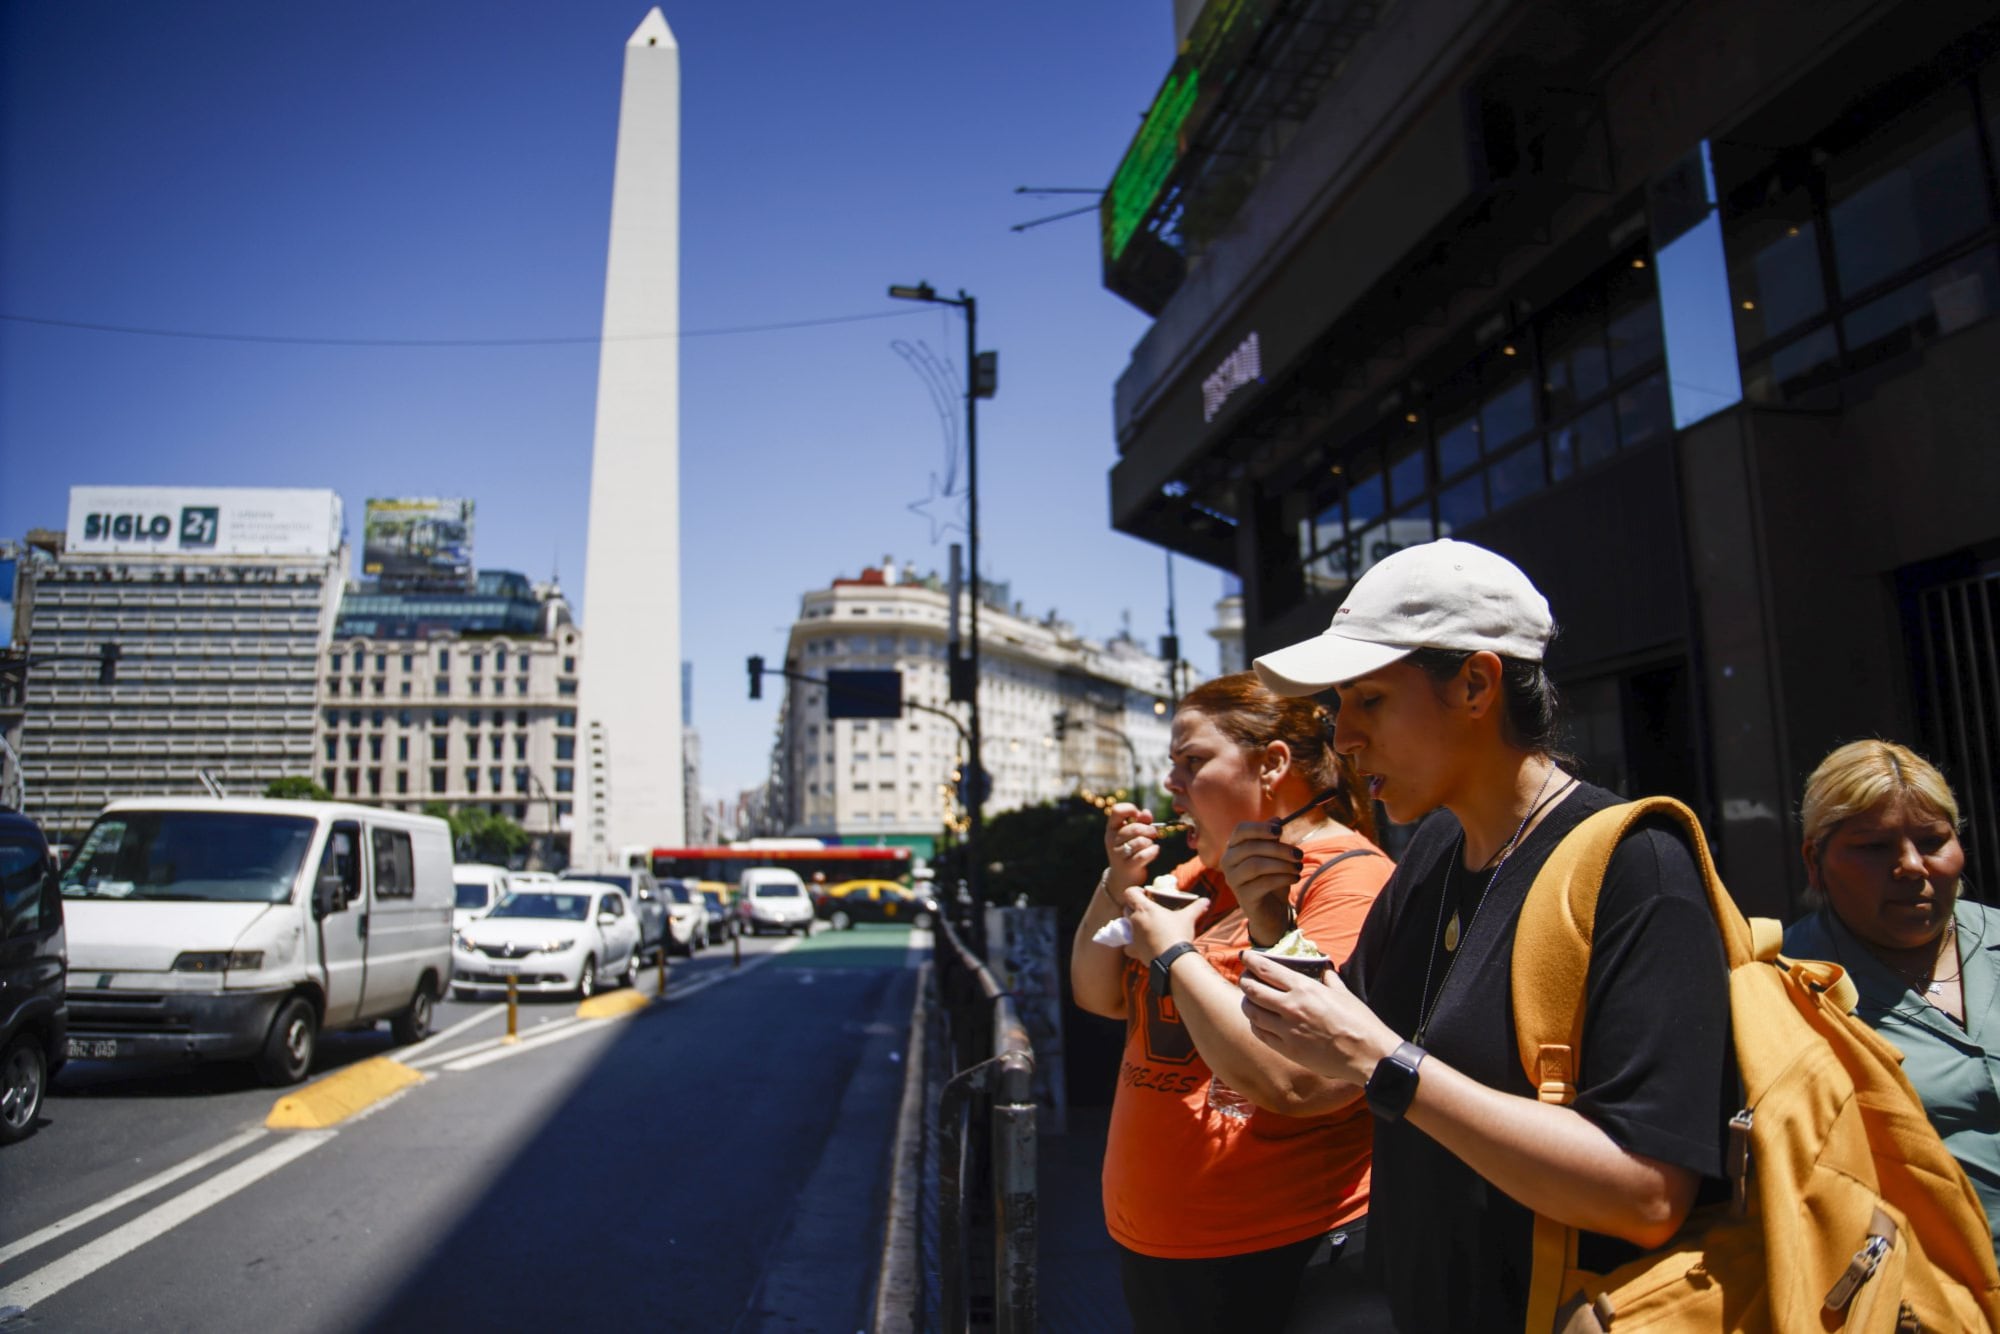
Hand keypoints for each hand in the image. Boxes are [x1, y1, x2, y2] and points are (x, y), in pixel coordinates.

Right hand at [1103, 801, 1165, 891]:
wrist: (1123, 877)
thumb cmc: (1130, 851)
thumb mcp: (1132, 834)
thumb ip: (1141, 821)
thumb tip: (1146, 812)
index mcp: (1111, 828)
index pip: (1117, 810)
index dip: (1130, 809)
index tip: (1137, 816)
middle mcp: (1112, 840)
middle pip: (1135, 828)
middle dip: (1149, 830)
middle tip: (1153, 833)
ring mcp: (1118, 854)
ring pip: (1141, 842)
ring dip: (1151, 842)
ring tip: (1150, 844)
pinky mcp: (1127, 866)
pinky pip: (1144, 855)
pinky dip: (1153, 851)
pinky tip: (1155, 850)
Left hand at [1119, 883, 1209, 962]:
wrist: (1173, 959)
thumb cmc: (1178, 934)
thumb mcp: (1188, 918)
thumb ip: (1197, 907)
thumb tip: (1206, 900)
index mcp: (1144, 908)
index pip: (1129, 893)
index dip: (1135, 891)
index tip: (1144, 894)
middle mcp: (1134, 920)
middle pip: (1127, 909)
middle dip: (1135, 909)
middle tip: (1149, 912)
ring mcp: (1132, 936)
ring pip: (1127, 927)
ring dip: (1134, 926)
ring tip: (1147, 929)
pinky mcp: (1134, 950)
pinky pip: (1128, 946)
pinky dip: (1133, 946)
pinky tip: (1142, 946)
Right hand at [1217, 820, 1303, 941]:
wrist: (1271, 909)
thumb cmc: (1272, 877)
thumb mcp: (1275, 856)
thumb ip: (1272, 838)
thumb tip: (1276, 820)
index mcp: (1234, 847)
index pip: (1241, 830)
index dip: (1260, 828)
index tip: (1280, 831)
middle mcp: (1228, 862)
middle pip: (1251, 848)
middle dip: (1279, 849)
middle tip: (1299, 854)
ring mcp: (1233, 880)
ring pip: (1256, 865)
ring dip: (1282, 864)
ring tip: (1299, 867)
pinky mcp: (1243, 896)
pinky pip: (1263, 883)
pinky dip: (1282, 878)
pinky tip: (1295, 878)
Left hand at [1239, 949, 1398, 1083]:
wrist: (1366, 1054)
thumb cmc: (1359, 1022)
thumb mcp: (1343, 993)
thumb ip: (1329, 980)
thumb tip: (1325, 971)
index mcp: (1305, 988)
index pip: (1266, 969)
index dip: (1251, 961)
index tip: (1246, 956)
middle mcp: (1291, 1007)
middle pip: (1252, 990)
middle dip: (1245, 981)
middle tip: (1246, 978)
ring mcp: (1286, 1029)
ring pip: (1251, 1012)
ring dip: (1247, 1003)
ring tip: (1250, 1000)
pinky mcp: (1287, 1049)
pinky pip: (1260, 1033)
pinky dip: (1255, 1024)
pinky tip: (1259, 1021)